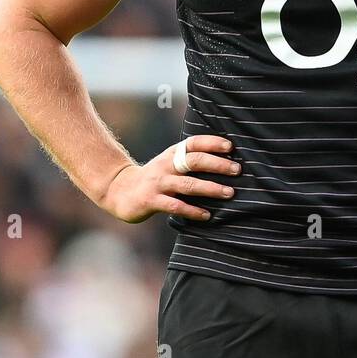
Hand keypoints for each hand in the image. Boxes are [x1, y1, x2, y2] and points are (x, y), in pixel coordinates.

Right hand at [93, 136, 238, 223]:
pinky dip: (193, 211)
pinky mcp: (152, 200)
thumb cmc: (154, 178)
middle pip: (194, 161)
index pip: (193, 143)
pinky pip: (176, 206)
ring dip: (211, 188)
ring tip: (229, 193)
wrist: (118, 191)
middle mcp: (166, 165)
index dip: (212, 142)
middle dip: (218, 164)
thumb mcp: (169, 164)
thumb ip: (188, 162)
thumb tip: (224, 163)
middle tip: (237, 170)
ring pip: (188, 184)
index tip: (230, 146)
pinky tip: (207, 215)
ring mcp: (158, 183)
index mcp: (172, 154)